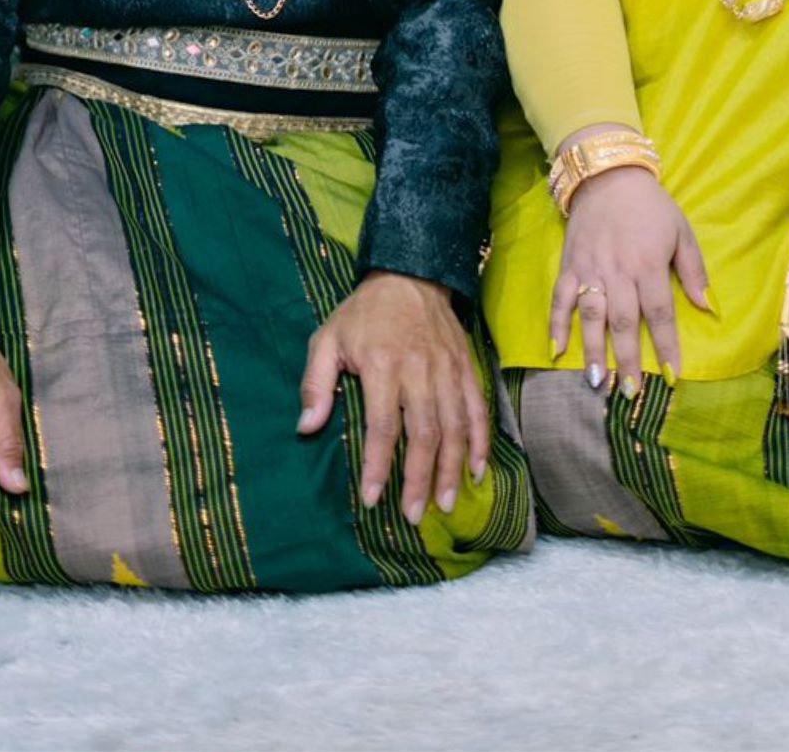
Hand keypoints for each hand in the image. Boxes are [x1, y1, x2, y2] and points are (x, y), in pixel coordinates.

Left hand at [297, 272, 489, 525]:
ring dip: (452, 468)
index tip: (373, 499)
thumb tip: (306, 427)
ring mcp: (448, 368)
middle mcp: (420, 369)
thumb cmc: (363, 313)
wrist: (411, 273)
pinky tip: (478, 470)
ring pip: (455, 426)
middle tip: (414, 515)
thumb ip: (316, 382)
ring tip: (447, 504)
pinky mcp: (466, 366)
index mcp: (383, 364)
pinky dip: (482, 440)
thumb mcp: (327, 338)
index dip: (379, 466)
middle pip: (424, 433)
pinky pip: (478, 407)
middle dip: (420, 479)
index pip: (383, 426)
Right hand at [550, 166, 710, 396]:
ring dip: (593, 350)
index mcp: (648, 265)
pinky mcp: (570, 265)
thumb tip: (707, 307)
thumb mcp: (681, 231)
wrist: (608, 176)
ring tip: (598, 381)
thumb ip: (693, 270)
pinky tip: (556, 351)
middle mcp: (618, 272)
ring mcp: (590, 270)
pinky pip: (560, 298)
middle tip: (630, 392)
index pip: (659, 313)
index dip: (666, 345)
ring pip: (591, 316)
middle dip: (627, 359)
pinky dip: (557, 324)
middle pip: (624, 322)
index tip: (671, 375)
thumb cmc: (651, 206)